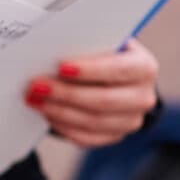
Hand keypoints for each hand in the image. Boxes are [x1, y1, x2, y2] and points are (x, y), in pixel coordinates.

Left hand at [30, 39, 159, 147]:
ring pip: (94, 121)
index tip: (61, 67)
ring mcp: (132, 119)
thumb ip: (85, 44)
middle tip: (37, 85)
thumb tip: (50, 48)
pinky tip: (46, 114)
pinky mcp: (116, 135)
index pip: (119, 69)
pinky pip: (88, 137)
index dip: (90, 69)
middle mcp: (143, 96)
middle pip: (105, 100)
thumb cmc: (101, 54)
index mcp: (144, 67)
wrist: (111, 77)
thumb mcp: (99, 42)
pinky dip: (64, 127)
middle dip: (66, 93)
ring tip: (35, 99)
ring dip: (60, 111)